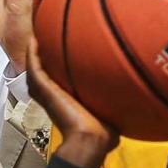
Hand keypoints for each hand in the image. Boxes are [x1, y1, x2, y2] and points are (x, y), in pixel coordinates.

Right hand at [27, 38, 118, 167]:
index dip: (59, 58)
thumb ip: (115, 96)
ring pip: (34, 63)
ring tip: (39, 29)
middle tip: (51, 31)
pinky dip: (32, 51)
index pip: (57, 73)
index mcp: (63, 96)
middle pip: (42, 66)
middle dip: (46, 49)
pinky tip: (36, 36)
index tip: (67, 40)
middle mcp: (50, 92)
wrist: (91, 139)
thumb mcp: (109, 107)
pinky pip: (33, 64)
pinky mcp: (41, 87)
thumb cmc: (102, 131)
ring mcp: (43, 89)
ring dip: (36, 47)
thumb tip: (135, 90)